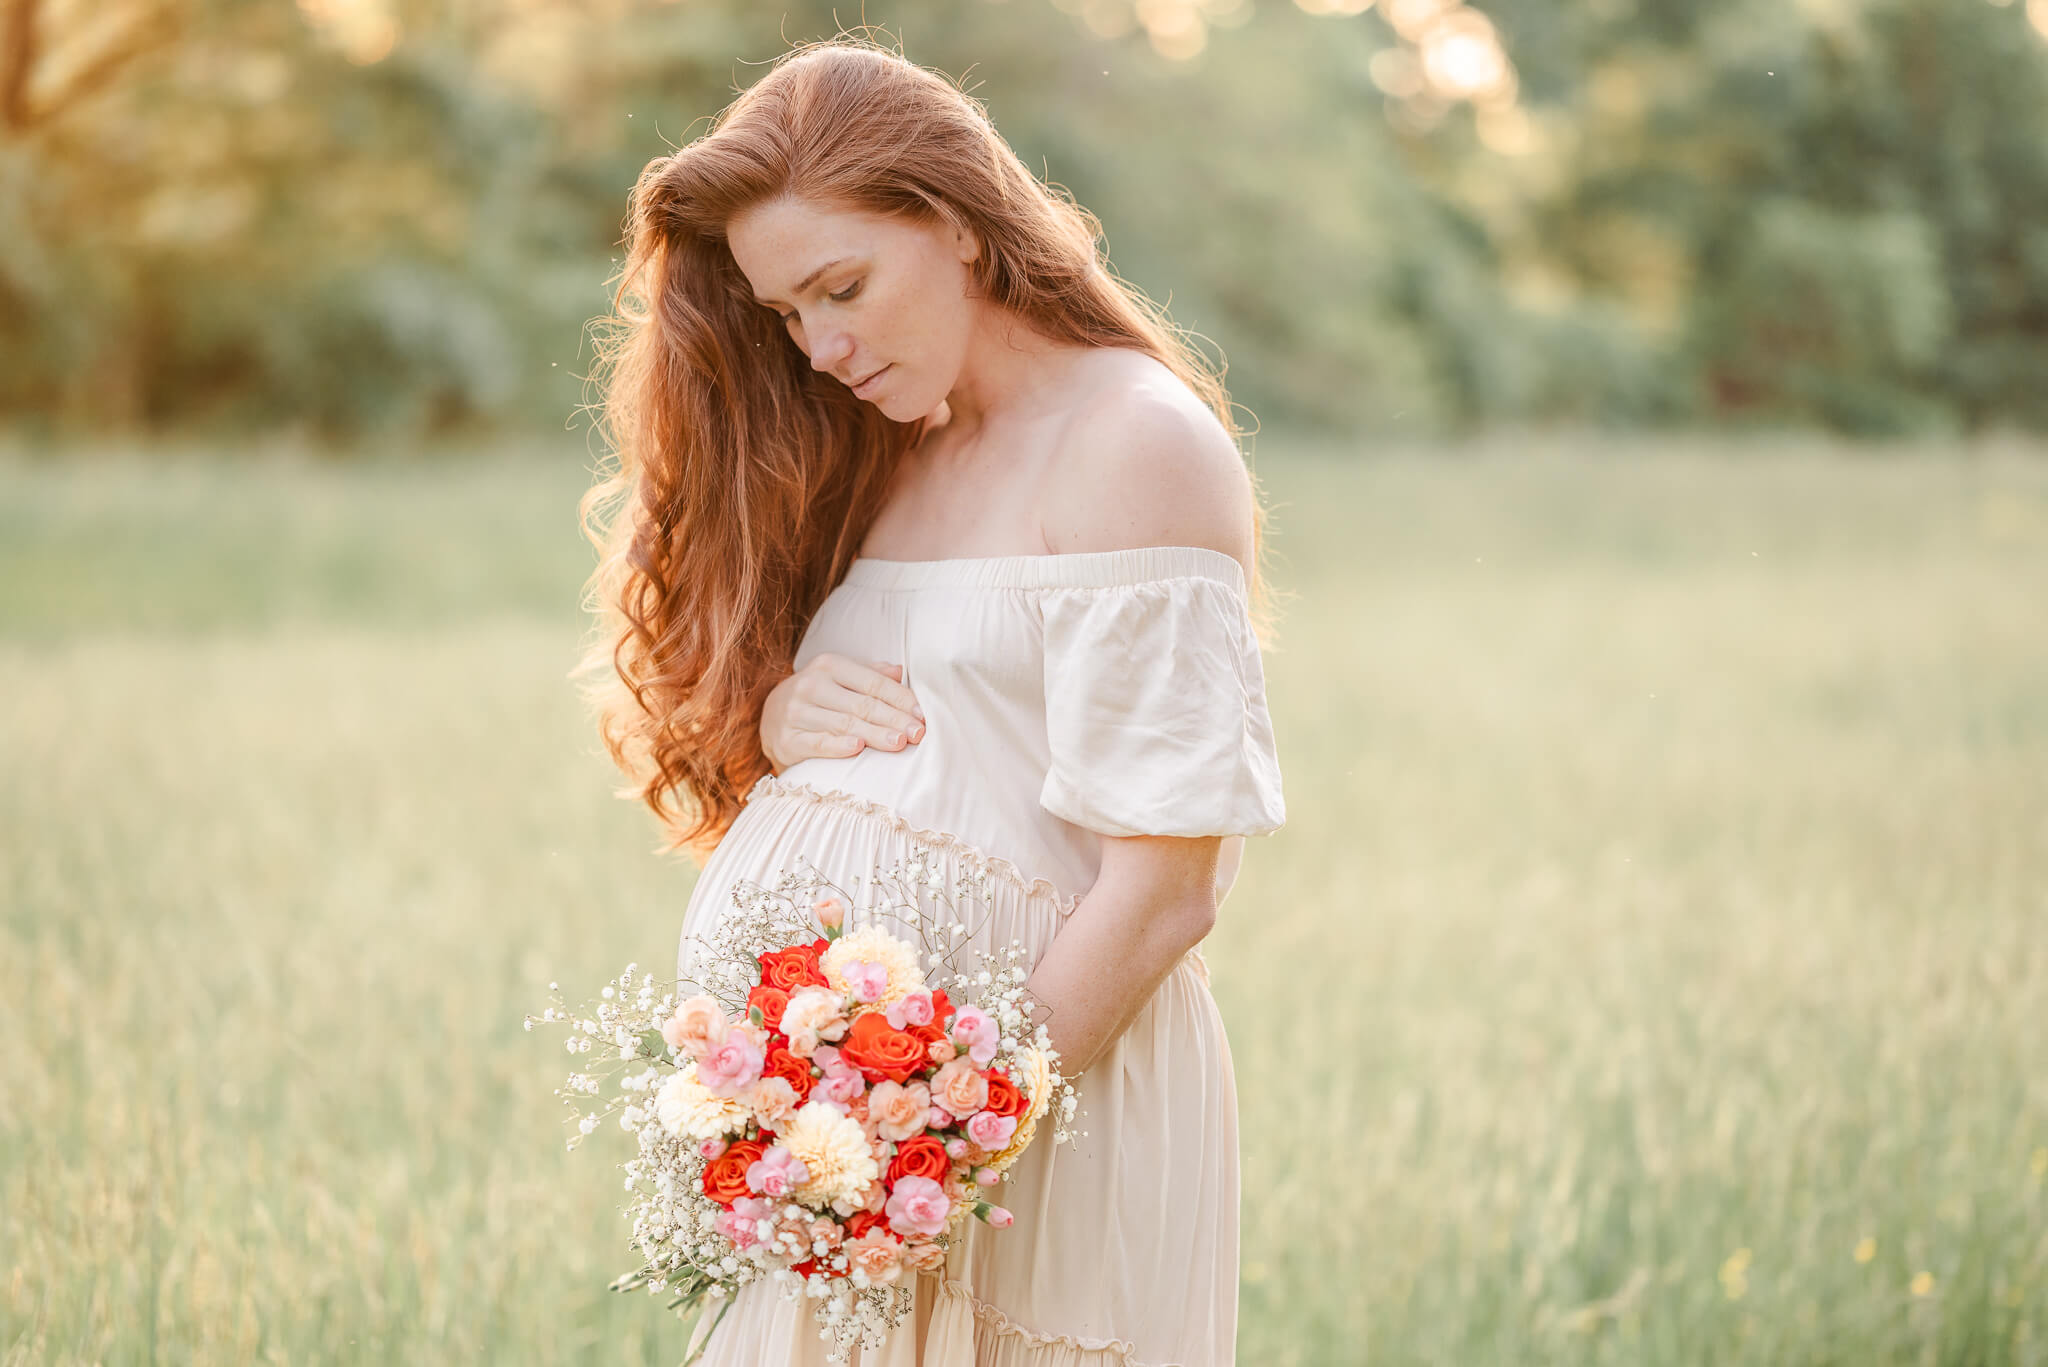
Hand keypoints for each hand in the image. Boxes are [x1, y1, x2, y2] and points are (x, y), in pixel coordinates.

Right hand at [760, 653, 925, 771]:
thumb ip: (869, 674)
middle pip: (862, 705)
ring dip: (875, 735)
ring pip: (844, 724)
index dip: (900, 699)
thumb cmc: (818, 697)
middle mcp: (811, 685)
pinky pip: (817, 743)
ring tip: (899, 743)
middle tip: (918, 733)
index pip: (873, 683)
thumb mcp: (839, 678)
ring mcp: (796, 712)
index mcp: (829, 665)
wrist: (769, 718)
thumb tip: (899, 671)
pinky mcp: (787, 739)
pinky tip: (858, 749)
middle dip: (894, 719)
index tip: (923, 715)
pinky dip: (838, 746)